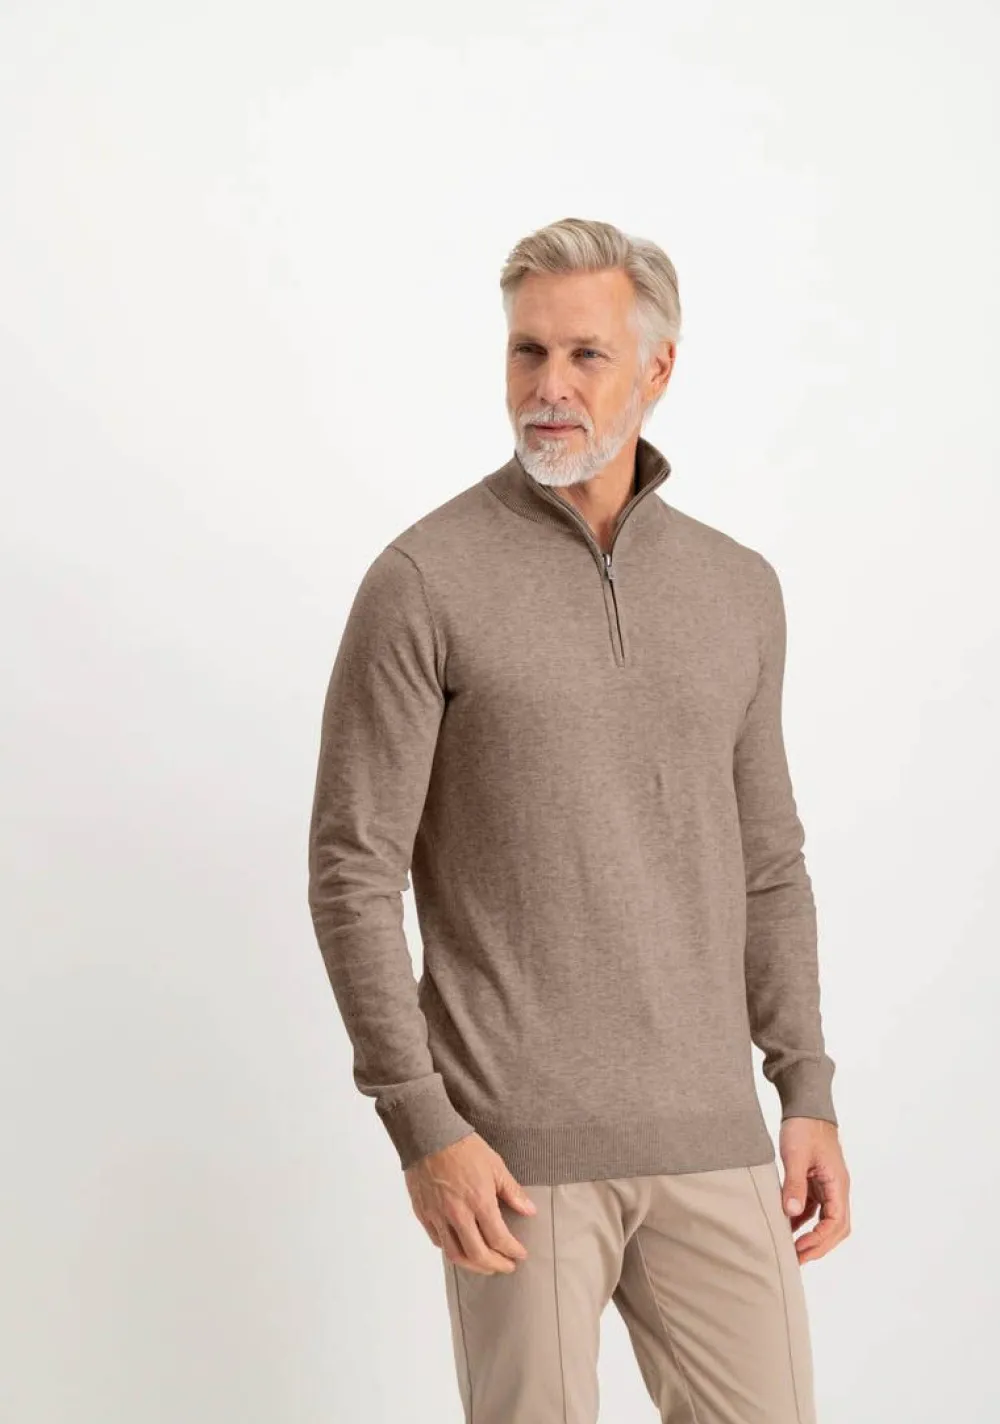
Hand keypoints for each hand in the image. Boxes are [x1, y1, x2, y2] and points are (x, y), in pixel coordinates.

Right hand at [405, 1132, 537, 1274]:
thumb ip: (512, 1191)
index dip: (512, 1251)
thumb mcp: (495, 1165)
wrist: (429, 1135)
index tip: (520, 1254)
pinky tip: (462, 1248)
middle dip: (496, 1265)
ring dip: (474, 1266)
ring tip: (485, 1266)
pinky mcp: (423, 1214)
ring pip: (455, 1255)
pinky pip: (438, 1242)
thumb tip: (530, 1211)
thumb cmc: (463, 1147)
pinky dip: (452, 1250)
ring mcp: (438, 1216)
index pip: (499, 1239)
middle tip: (506, 1266)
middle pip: (478, 1255)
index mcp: (479, 1201)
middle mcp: (458, 1214)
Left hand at [778, 1116, 850, 1264]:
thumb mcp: (796, 1155)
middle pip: (835, 1227)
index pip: (836, 1223)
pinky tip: (786, 1226)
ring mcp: (828, 1185)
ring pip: (825, 1220)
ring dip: (811, 1235)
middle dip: (818, 1245)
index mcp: (838, 1184)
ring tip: (790, 1249)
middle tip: (795, 1258)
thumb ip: (794, 1184)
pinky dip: (802, 1220)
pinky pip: (813, 1208)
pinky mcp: (816, 1181)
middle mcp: (837, 1188)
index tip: (799, 1250)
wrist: (806, 1105)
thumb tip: (791, 1214)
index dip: (819, 1241)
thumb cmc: (803, 1127)